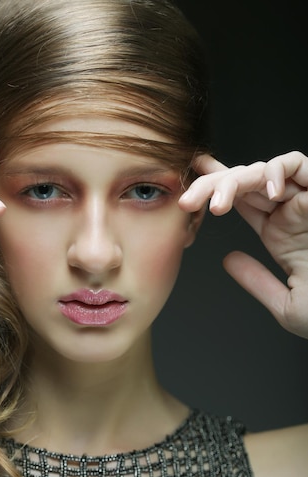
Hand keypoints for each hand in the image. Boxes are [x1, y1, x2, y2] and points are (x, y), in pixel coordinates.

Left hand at [179, 151, 307, 338]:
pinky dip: (277, 169)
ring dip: (235, 180)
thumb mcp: (285, 303)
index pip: (242, 202)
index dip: (214, 190)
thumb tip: (228, 260)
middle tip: (187, 201)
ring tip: (218, 206)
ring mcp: (305, 201)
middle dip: (212, 186)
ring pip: (263, 171)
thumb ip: (257, 281)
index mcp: (280, 233)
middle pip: (244, 183)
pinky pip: (299, 165)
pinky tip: (265, 191)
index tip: (187, 191)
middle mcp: (290, 213)